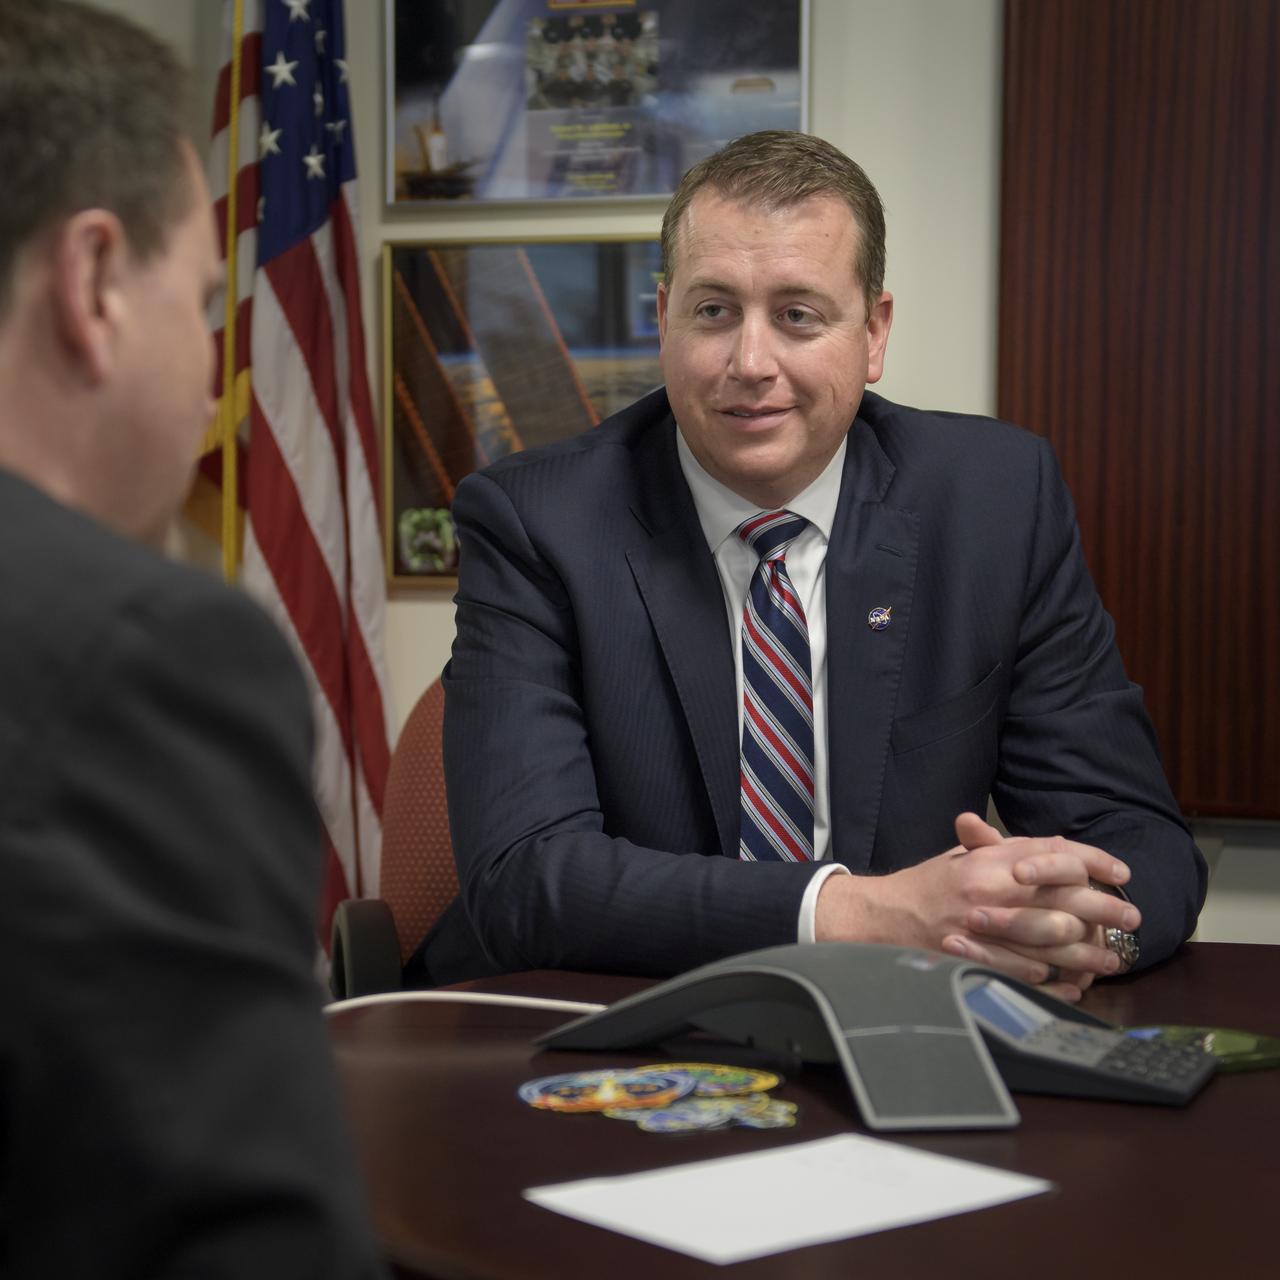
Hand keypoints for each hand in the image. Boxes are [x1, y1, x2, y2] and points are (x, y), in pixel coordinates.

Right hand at [814, 812, 1140, 1000]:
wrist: (884, 916)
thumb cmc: (929, 885)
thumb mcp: (966, 856)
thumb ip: (1007, 848)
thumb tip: (1056, 845)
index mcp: (990, 861)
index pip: (1055, 855)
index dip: (1093, 862)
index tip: (1120, 873)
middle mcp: (990, 892)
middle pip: (1063, 900)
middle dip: (1104, 910)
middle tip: (1131, 919)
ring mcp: (984, 929)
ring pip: (1051, 942)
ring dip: (1087, 952)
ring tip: (1112, 958)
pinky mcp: (976, 959)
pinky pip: (1024, 972)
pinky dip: (1053, 980)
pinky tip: (1074, 983)